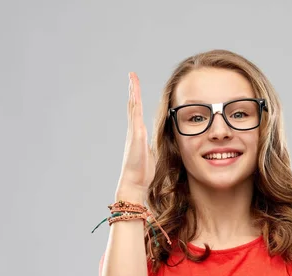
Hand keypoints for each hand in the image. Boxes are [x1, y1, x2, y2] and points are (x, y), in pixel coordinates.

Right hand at [115, 72, 155, 199]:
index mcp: (138, 134)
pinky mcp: (136, 133)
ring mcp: (133, 131)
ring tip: (132, 77)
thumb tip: (159, 146)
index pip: (136, 112)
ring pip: (132, 106)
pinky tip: (134, 91)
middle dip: (132, 90)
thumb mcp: (152, 155)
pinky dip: (134, 100)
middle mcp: (134, 130)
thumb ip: (153, 148)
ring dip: (133, 91)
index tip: (135, 88)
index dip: (136, 99)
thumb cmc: (143, 172)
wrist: (135, 182)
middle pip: (132, 105)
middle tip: (131, 76)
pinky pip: (135, 113)